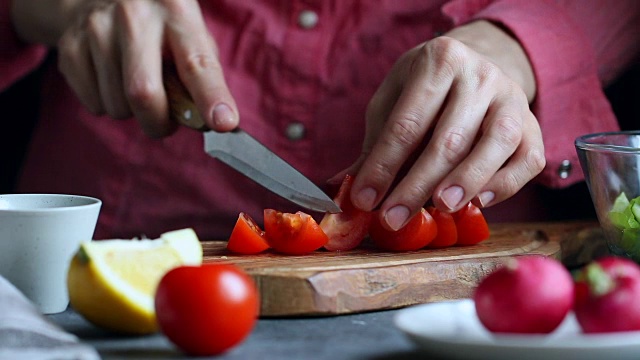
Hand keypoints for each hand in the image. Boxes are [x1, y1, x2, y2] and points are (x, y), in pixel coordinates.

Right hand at [11, 0, 237, 136]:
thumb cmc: (161, 28)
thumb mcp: (191, 38)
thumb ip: (204, 76)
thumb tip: (215, 121)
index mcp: (176, 10)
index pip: (196, 63)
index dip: (211, 97)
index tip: (223, 123)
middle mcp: (134, 14)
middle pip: (143, 92)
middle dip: (159, 123)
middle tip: (166, 123)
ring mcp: (97, 27)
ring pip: (117, 105)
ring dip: (133, 113)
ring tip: (138, 87)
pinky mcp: (71, 44)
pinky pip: (94, 104)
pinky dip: (108, 106)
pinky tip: (113, 82)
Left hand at [347, 21, 545, 230]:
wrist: (474, 67)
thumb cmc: (424, 93)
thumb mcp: (392, 104)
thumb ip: (374, 146)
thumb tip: (342, 191)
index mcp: (439, 61)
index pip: (407, 122)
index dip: (383, 165)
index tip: (364, 199)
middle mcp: (480, 74)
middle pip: (449, 138)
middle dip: (417, 184)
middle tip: (393, 218)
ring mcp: (512, 98)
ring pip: (496, 144)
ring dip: (467, 181)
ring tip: (441, 208)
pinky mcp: (534, 125)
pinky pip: (527, 160)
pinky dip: (505, 184)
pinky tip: (479, 202)